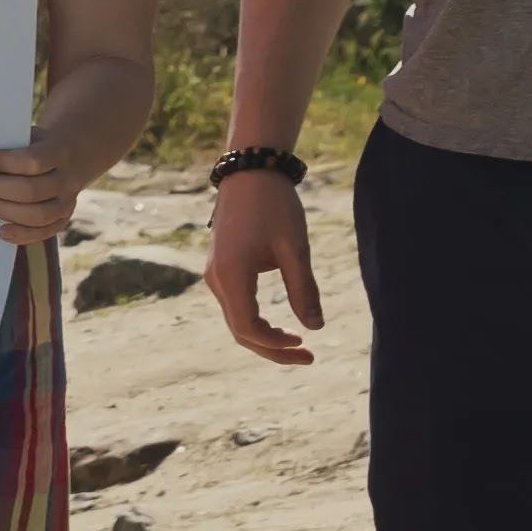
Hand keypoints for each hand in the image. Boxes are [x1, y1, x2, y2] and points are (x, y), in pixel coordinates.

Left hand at [0, 144, 82, 245]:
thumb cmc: (39, 146)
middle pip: (31, 191)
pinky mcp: (63, 219)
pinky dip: (22, 235)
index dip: (4, 162)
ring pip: (38, 215)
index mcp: (60, 152)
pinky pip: (44, 232)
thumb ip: (10, 146)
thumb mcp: (30, 136)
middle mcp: (68, 180)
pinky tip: (1, 231)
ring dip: (3, 211)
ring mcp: (68, 202)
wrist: (74, 156)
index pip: (33, 160)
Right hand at [208, 162, 322, 366]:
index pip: (248, 327)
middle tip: (308, 357)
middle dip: (272, 349)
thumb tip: (316, 328)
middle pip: (240, 331)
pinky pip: (236, 307)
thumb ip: (304, 290)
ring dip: (265, 338)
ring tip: (299, 343)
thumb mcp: (295, 249)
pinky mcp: (220, 269)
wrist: (250, 173)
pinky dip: (257, 322)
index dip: (276, 344)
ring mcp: (215, 275)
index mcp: (232, 275)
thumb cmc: (274, 207)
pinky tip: (281, 325)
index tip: (306, 344)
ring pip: (236, 321)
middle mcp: (216, 280)